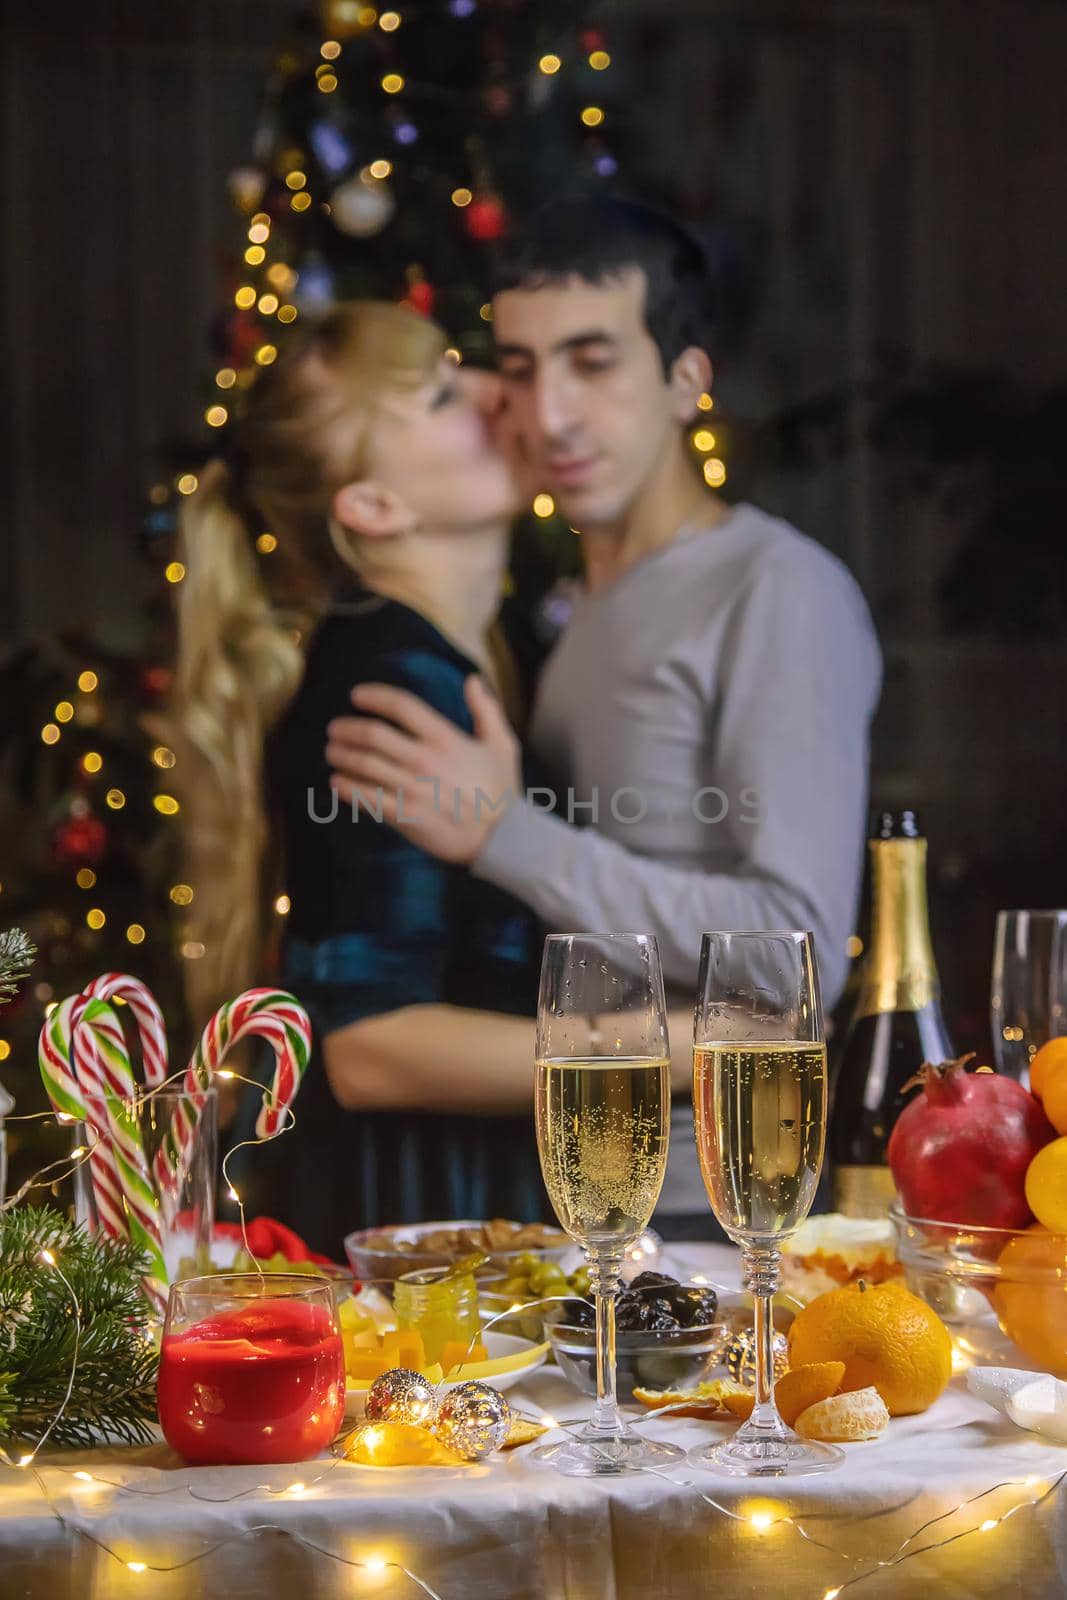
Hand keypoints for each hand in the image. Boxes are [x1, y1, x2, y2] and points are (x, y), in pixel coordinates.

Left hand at [325, 676, 521, 863]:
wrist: (500, 839)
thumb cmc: (501, 791)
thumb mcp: (502, 745)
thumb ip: (486, 710)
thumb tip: (472, 680)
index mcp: (445, 738)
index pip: (401, 706)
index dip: (374, 696)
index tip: (356, 695)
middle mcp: (425, 760)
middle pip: (374, 734)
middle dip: (347, 728)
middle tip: (335, 728)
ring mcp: (412, 788)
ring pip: (364, 764)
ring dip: (342, 756)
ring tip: (332, 752)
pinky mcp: (404, 815)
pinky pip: (366, 798)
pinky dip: (346, 788)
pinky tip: (336, 783)